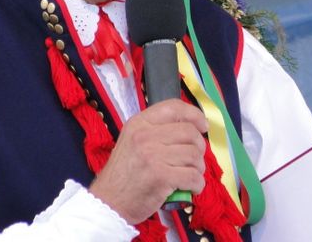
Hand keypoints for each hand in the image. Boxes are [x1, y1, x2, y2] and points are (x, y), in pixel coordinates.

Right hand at [89, 99, 207, 223]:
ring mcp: (153, 156)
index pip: (174, 107)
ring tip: (190, 174)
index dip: (194, 114)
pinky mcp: (162, 177)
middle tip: (194, 159)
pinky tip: (192, 187)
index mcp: (139, 123)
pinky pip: (193, 176)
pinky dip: (198, 184)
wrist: (108, 203)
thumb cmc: (124, 173)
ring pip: (194, 154)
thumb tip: (191, 125)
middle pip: (189, 132)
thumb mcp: (133, 141)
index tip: (203, 126)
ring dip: (198, 167)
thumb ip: (156, 130)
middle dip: (199, 146)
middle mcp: (145, 136)